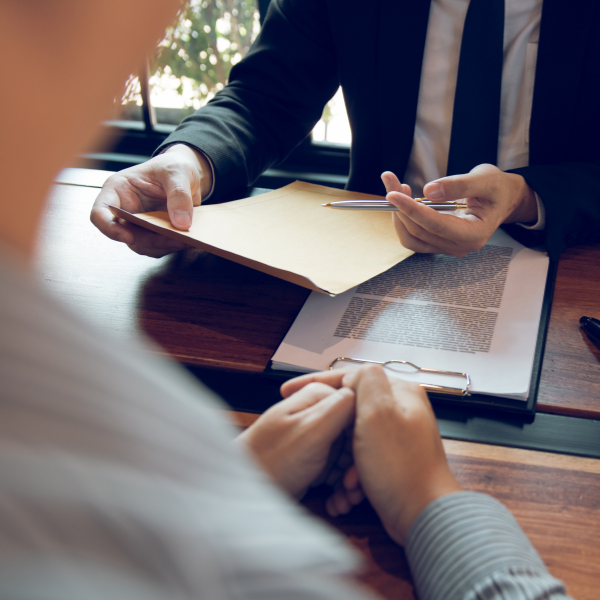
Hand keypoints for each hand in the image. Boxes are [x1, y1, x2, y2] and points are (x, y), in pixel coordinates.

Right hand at [90, 144, 212, 257]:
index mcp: (118, 189)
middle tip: (174, 239)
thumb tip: (180, 222)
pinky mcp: (152, 232)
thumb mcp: (178, 172)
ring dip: (161, 246)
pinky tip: (184, 240)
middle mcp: (124, 208)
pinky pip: (156, 246)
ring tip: (183, 240)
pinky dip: (170, 246)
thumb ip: (179, 194)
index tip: (129, 237)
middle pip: (125, 234)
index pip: (101, 212)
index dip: (109, 228)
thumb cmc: (173, 166)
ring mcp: (137, 223)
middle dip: (148, 241)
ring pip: (141, 244)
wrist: (187, 176)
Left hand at [237, 380, 354, 498]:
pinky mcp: (313, 457)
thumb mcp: (311, 431)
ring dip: (351, 481)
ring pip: (350, 455)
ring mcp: (316, 435)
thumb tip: (363, 389)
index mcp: (319, 396)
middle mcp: (318, 411)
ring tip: (346, 501)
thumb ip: (339, 408)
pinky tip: (337, 502)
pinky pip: (338, 470)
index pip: (361, 409)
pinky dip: (340, 487)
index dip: (366, 439)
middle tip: (354, 492)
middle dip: (359, 465)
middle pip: (356, 435)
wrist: (245, 490)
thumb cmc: (272, 460)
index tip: (365, 466)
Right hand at [283, 367, 461, 544]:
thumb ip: (365, 381)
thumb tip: (354, 372)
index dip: (317, 383)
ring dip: (342, 462)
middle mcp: (400, 410)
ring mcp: (396, 436)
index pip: (350, 377)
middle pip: (349, 410)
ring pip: (352, 438)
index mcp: (398, 392)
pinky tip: (348, 493)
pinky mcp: (392, 459)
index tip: (290, 391)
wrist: (423, 515)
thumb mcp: (377, 413)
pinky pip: (361, 460)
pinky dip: (351, 476)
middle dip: (331, 435)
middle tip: (317, 449)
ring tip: (343, 482)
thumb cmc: (402, 467)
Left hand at [382, 164, 538, 256]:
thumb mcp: (485, 179)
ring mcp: (447, 247)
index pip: (435, 224)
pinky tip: (403, 199)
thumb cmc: (497, 189)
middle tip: (391, 181)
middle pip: (419, 231)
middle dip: (400, 206)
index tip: (393, 194)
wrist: (502, 199)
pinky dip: (404, 218)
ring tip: (395, 188)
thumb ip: (459, 185)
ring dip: (398, 214)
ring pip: (411, 237)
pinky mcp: (438, 243)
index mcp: (474, 234)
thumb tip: (429, 191)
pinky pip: (413, 236)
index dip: (412, 209)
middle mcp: (460, 246)